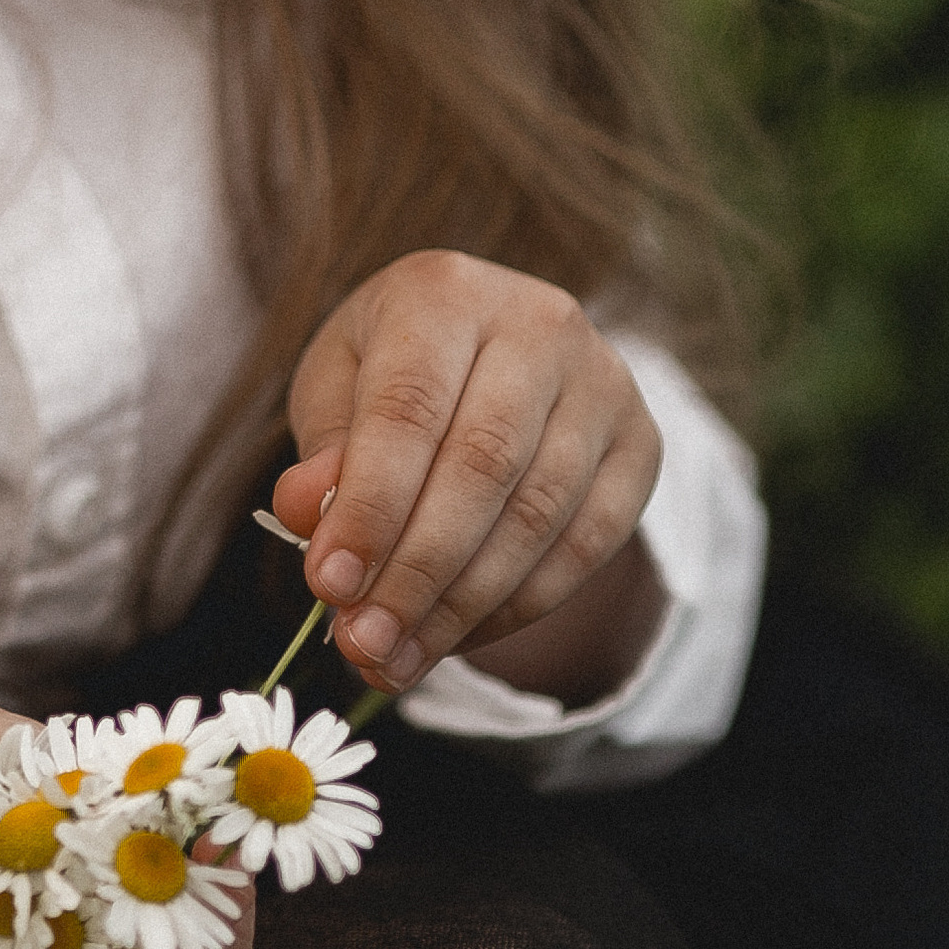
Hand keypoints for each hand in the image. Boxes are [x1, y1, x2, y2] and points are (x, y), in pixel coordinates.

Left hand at [270, 252, 663, 701]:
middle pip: (481, 468)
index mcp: (445, 292)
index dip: (371, 506)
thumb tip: (306, 515)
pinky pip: (587, 545)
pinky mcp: (642, 443)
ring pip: (538, 515)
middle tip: (364, 644)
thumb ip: (323, 451)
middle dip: (416, 571)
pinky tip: (459, 635)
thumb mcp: (337, 388)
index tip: (329, 586)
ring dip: (463, 604)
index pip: (408, 410)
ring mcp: (604, 383)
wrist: (491, 350)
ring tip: (398, 656)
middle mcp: (539, 323)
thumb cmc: (395, 369)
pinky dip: (518, 605)